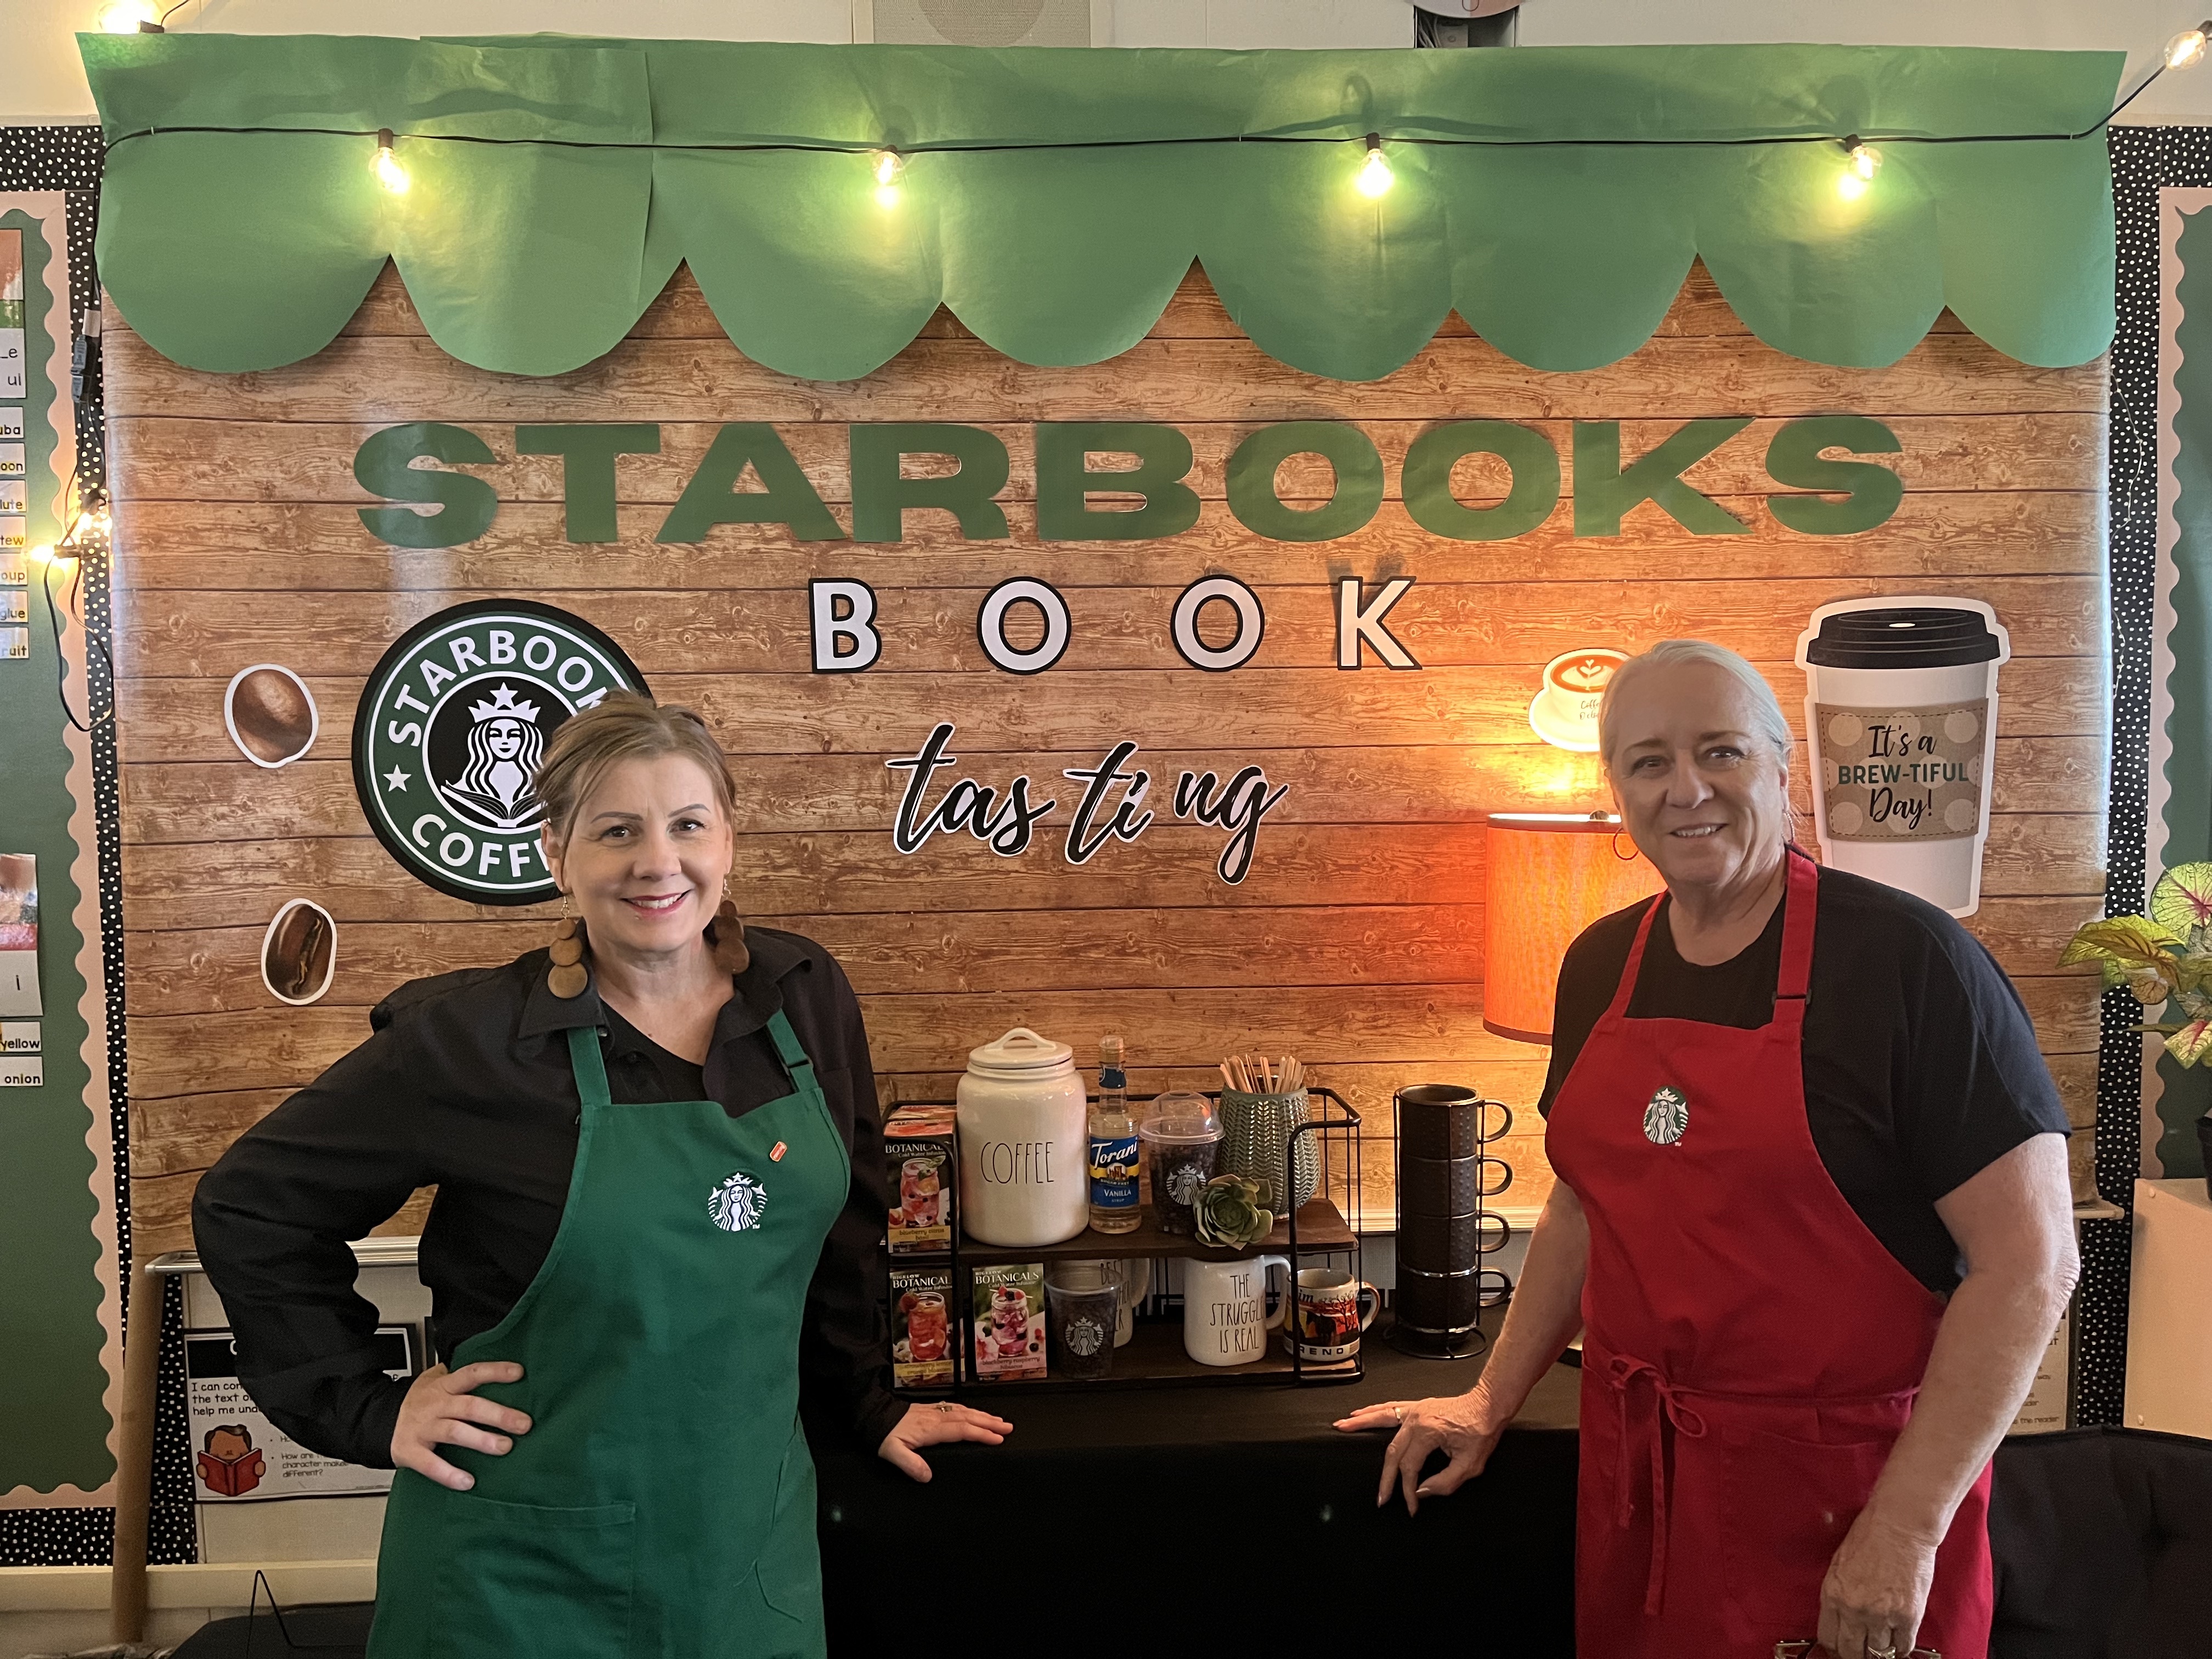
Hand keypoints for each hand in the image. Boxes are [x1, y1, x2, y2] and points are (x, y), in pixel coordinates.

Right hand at [389, 1362, 531, 1491]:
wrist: (380, 1420)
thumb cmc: (421, 1402)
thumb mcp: (437, 1381)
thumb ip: (465, 1377)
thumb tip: (508, 1373)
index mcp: (445, 1386)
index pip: (472, 1373)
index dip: (495, 1371)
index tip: (519, 1373)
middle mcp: (435, 1404)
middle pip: (469, 1406)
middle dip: (498, 1415)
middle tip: (524, 1424)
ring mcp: (422, 1427)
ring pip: (454, 1431)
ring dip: (480, 1439)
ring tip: (504, 1447)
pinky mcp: (410, 1451)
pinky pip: (430, 1463)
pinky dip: (448, 1474)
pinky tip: (467, 1482)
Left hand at [876, 1401, 1011, 1482]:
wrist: (872, 1415)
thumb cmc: (882, 1435)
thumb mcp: (892, 1452)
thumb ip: (910, 1464)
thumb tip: (928, 1476)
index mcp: (930, 1428)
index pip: (961, 1430)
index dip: (981, 1434)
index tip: (998, 1438)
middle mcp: (936, 1417)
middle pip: (968, 1418)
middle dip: (989, 1423)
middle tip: (1008, 1427)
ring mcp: (934, 1412)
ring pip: (963, 1411)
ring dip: (982, 1415)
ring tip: (998, 1420)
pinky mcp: (929, 1409)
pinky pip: (955, 1408)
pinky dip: (969, 1411)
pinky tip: (973, 1413)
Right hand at [1333, 1390, 1503, 1514]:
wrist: (1490, 1405)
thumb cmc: (1483, 1431)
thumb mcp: (1471, 1465)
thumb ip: (1445, 1482)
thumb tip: (1421, 1491)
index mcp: (1427, 1431)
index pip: (1409, 1467)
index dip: (1408, 1490)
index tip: (1410, 1506)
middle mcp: (1417, 1418)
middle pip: (1392, 1451)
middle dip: (1384, 1477)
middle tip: (1379, 1497)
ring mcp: (1415, 1410)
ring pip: (1381, 1419)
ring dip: (1360, 1424)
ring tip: (1341, 1427)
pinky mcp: (1418, 1407)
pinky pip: (1390, 1408)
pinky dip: (1374, 1411)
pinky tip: (1361, 1413)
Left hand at [1817, 1507, 1937, 1658]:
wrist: (1899, 1525)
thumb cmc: (1869, 1537)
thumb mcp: (1838, 1565)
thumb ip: (1837, 1595)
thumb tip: (1839, 1620)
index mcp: (1832, 1594)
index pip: (1828, 1638)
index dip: (1835, 1648)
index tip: (1842, 1647)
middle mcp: (1854, 1609)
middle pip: (1851, 1652)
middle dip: (1855, 1654)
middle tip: (1861, 1651)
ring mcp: (1881, 1615)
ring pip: (1877, 1653)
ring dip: (1879, 1651)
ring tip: (1881, 1643)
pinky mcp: (1908, 1616)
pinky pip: (1903, 1646)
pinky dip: (1900, 1647)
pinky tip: (1898, 1639)